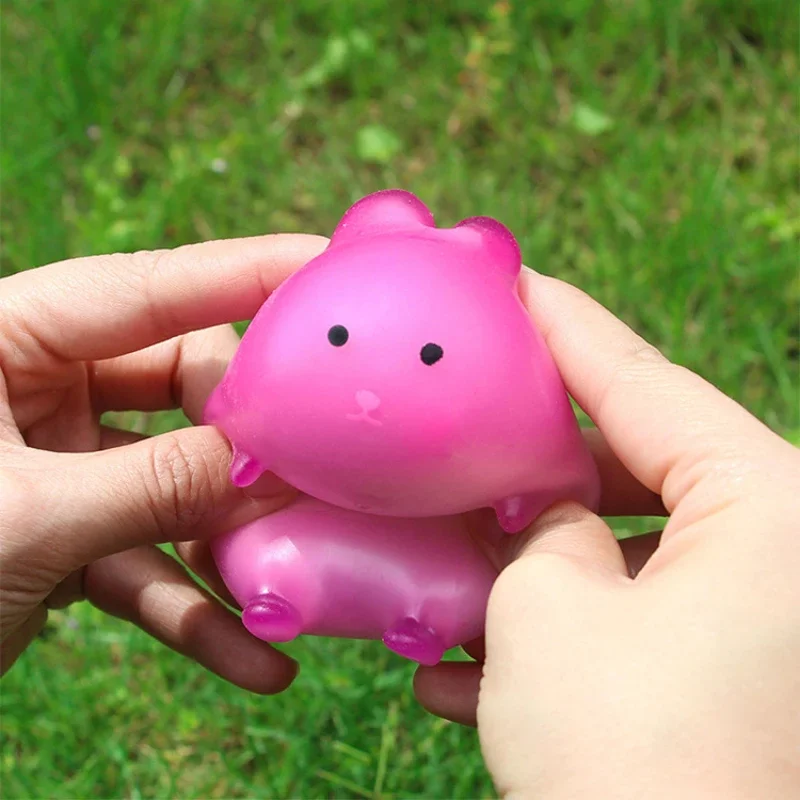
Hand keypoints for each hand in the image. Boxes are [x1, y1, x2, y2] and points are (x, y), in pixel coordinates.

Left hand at [0, 233, 326, 690]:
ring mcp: (54, 462)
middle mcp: (33, 388)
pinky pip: (143, 560)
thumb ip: (162, 486)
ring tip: (295, 581)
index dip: (245, 274)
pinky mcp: (65, 534)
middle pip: (180, 386)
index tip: (329, 267)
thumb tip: (284, 468)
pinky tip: (254, 658)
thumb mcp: (27, 521)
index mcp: (2, 341)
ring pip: (172, 482)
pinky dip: (192, 609)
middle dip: (243, 441)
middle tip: (304, 477)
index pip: (147, 289)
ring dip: (228, 542)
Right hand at [415, 272, 799, 797]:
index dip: (562, 328)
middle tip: (465, 425)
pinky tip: (471, 664)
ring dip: (538, 562)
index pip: (642, 382)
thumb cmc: (632, 764)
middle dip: (539, 459)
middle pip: (639, 466)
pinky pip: (642, 619)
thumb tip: (541, 512)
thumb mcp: (548, 611)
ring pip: (631, 550)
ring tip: (452, 557)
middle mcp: (784, 549)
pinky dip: (566, 629)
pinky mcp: (739, 677)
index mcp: (768, 505)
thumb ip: (540, 531)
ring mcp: (766, 619)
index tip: (512, 283)